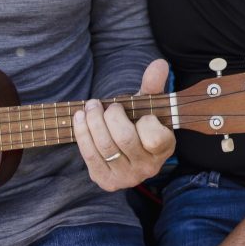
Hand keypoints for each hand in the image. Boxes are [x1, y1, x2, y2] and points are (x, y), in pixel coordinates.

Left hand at [73, 58, 174, 190]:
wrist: (126, 150)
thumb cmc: (139, 123)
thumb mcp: (148, 105)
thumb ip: (153, 85)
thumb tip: (159, 64)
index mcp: (164, 149)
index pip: (154, 136)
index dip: (143, 120)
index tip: (135, 111)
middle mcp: (148, 167)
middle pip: (124, 139)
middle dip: (109, 115)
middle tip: (101, 103)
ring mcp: (127, 177)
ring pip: (105, 147)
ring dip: (92, 121)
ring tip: (89, 107)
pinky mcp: (107, 181)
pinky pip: (90, 155)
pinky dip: (82, 133)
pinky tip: (80, 118)